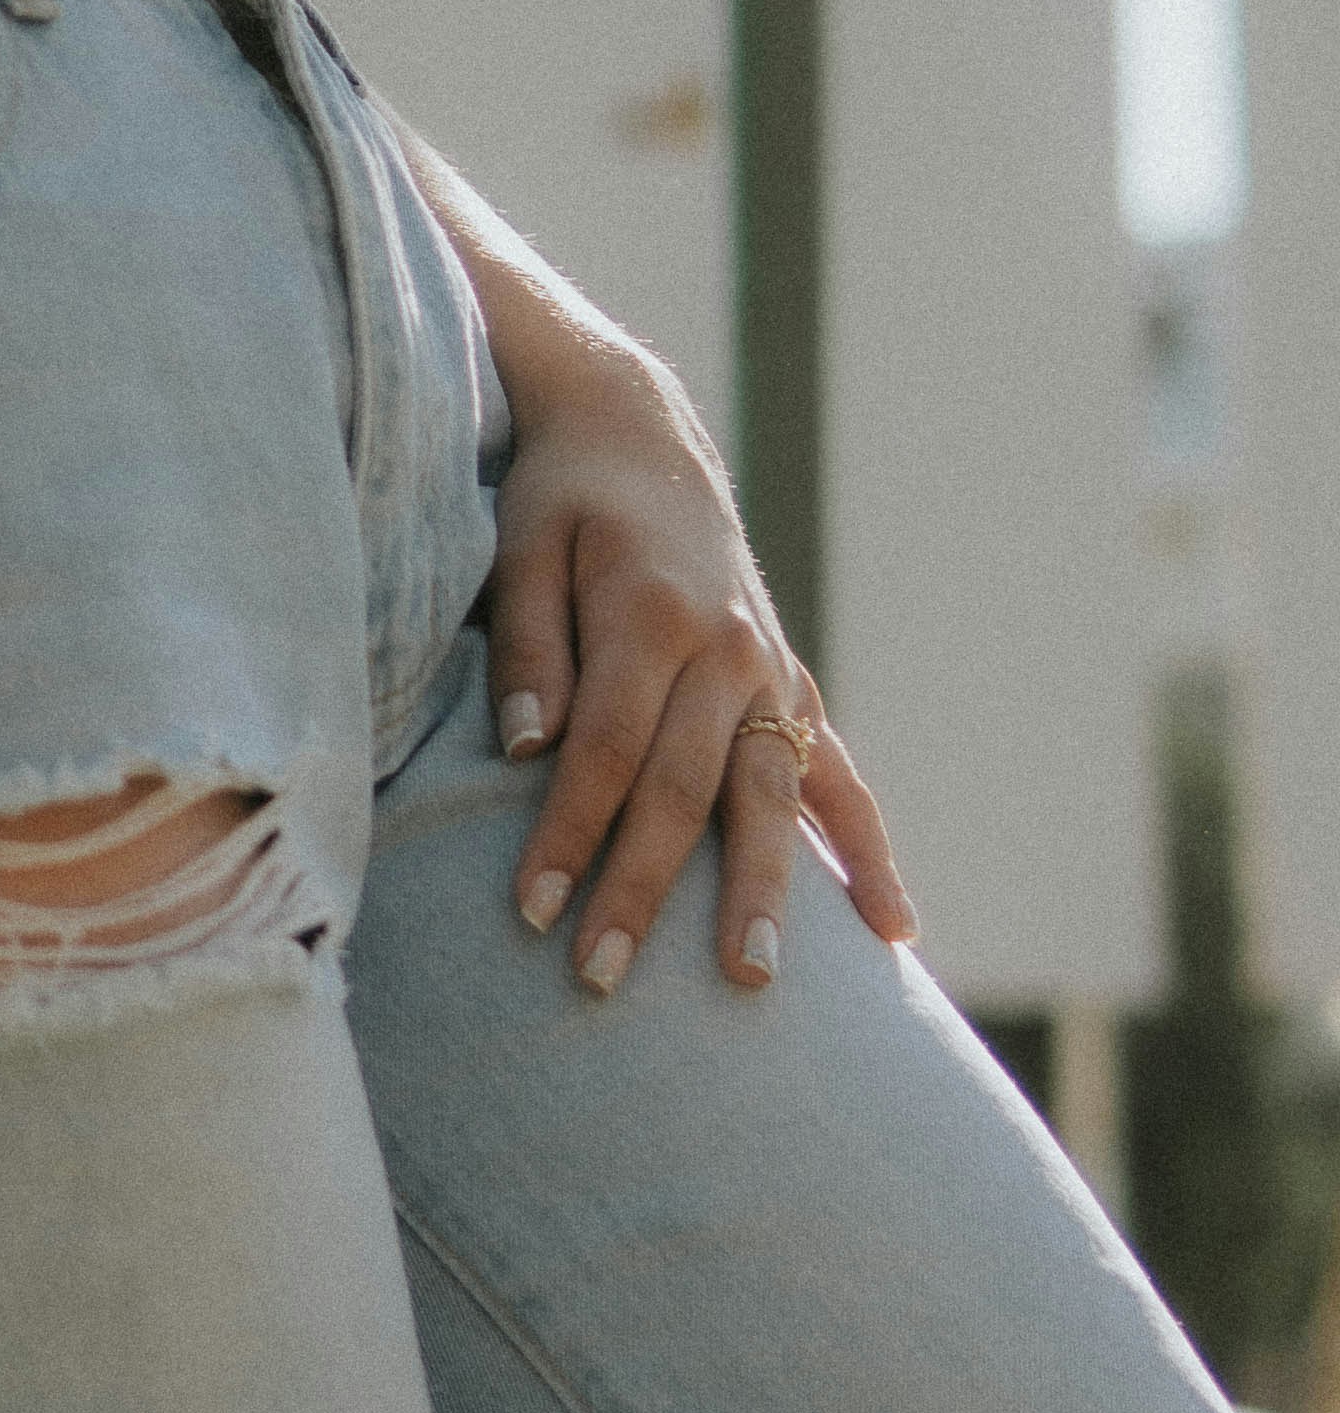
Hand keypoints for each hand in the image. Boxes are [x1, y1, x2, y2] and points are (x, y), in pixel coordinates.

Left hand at [482, 339, 914, 999]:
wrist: (639, 432)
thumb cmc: (560, 498)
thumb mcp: (521, 548)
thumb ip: (528, 649)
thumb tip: (527, 746)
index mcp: (652, 612)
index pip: (606, 749)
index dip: (568, 832)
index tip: (531, 911)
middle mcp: (726, 649)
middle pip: (686, 790)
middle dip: (643, 888)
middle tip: (602, 977)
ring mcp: (771, 671)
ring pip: (770, 798)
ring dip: (762, 892)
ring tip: (753, 980)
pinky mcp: (794, 686)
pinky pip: (840, 781)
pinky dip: (866, 852)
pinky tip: (891, 933)